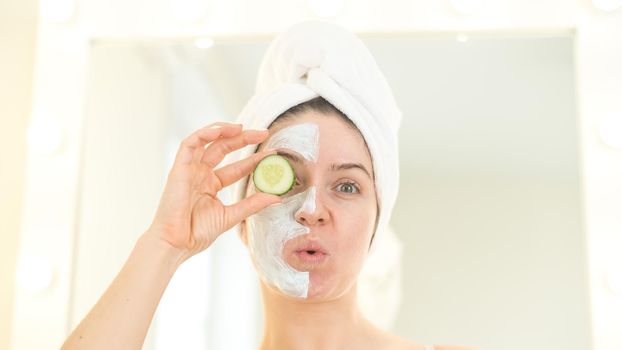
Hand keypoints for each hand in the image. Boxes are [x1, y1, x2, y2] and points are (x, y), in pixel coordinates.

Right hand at [146, 122, 280, 260]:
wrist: (176, 244)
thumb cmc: (196, 233)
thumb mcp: (231, 216)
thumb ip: (252, 204)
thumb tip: (277, 197)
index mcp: (211, 185)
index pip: (237, 167)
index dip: (254, 159)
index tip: (273, 153)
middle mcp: (200, 174)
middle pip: (224, 148)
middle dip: (244, 139)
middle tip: (264, 133)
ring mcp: (190, 170)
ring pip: (207, 141)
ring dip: (225, 131)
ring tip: (245, 128)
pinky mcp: (179, 168)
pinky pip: (190, 143)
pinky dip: (205, 133)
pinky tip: (223, 130)